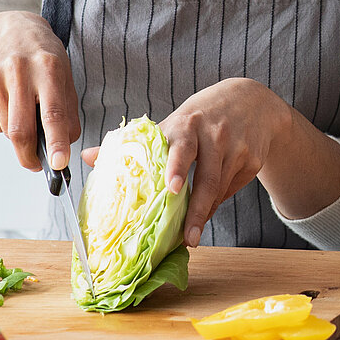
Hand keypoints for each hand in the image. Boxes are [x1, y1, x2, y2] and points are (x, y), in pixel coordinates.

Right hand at [0, 11, 78, 171]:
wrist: (11, 29)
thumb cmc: (44, 57)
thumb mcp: (64, 75)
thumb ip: (67, 110)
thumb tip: (64, 145)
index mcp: (49, 68)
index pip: (53, 112)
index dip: (56, 141)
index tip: (59, 164)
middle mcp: (19, 71)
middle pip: (20, 129)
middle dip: (28, 155)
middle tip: (36, 165)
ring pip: (6, 129)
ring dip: (19, 135)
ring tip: (26, 114)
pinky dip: (3, 125)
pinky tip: (9, 104)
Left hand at [83, 78, 290, 247]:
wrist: (252, 101)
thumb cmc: (202, 115)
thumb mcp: (173, 122)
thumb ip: (135, 143)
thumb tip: (86, 156)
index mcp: (188, 124)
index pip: (181, 147)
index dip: (176, 167)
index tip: (170, 189)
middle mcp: (215, 134)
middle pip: (206, 178)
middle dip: (196, 210)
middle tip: (187, 237)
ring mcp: (237, 148)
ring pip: (219, 189)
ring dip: (205, 213)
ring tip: (192, 235)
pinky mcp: (253, 161)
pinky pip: (231, 189)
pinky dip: (218, 202)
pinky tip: (208, 209)